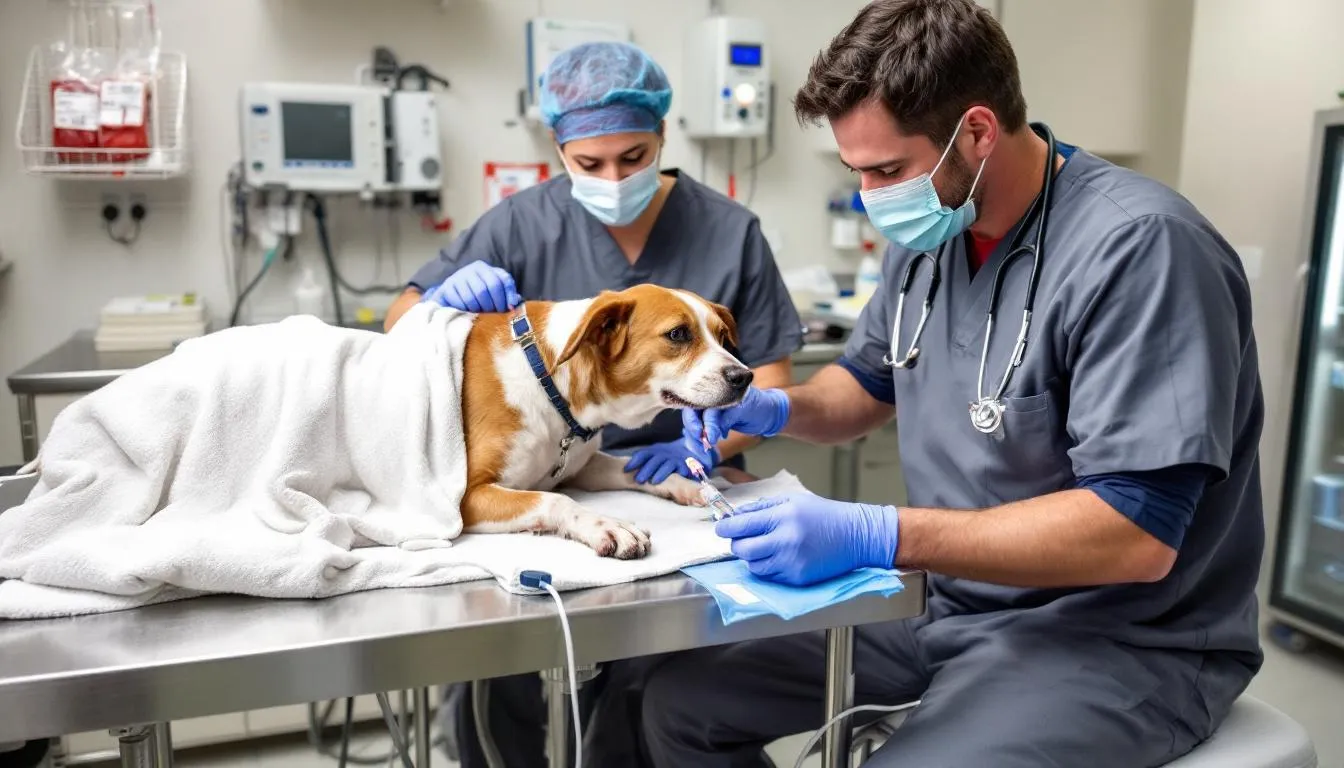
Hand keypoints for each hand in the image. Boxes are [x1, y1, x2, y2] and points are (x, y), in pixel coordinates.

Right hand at [420, 261, 521, 312]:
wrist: (452, 295)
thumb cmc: (478, 294)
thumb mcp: (494, 290)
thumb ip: (507, 293)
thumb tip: (514, 303)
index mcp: (484, 268)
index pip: (500, 281)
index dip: (506, 297)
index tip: (507, 309)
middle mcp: (471, 269)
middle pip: (486, 289)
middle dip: (492, 306)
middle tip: (493, 315)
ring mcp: (458, 278)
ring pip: (472, 297)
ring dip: (479, 310)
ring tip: (481, 315)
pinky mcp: (447, 288)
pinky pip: (460, 302)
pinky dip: (466, 310)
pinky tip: (469, 313)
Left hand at [624, 439, 717, 485]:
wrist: (691, 450)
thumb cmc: (667, 456)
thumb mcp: (655, 455)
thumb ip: (643, 460)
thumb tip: (625, 468)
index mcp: (655, 451)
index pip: (643, 454)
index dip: (635, 461)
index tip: (626, 469)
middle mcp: (665, 454)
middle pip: (654, 460)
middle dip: (646, 470)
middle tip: (638, 480)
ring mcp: (676, 460)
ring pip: (667, 466)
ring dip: (660, 473)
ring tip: (654, 481)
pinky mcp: (686, 466)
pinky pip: (682, 470)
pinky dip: (678, 475)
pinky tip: (673, 482)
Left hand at [682, 387, 789, 448]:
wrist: (770, 411)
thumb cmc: (743, 416)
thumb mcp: (722, 422)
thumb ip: (707, 427)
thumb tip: (693, 440)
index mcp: (711, 395)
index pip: (691, 405)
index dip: (689, 422)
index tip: (691, 437)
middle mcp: (718, 392)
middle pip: (696, 406)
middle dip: (693, 426)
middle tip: (698, 440)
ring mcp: (730, 396)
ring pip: (709, 411)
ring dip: (707, 429)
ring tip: (709, 441)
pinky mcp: (741, 404)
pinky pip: (726, 417)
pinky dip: (720, 429)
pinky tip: (722, 436)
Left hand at [714, 493, 898, 585]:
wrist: (855, 535)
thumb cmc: (823, 514)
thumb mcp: (792, 500)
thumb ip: (761, 508)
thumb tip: (734, 515)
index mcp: (782, 516)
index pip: (740, 526)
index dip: (725, 528)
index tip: (722, 529)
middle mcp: (785, 539)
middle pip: (742, 549)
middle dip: (737, 544)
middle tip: (743, 539)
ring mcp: (791, 561)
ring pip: (753, 566)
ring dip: (752, 558)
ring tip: (765, 547)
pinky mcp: (797, 577)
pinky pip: (770, 575)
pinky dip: (769, 567)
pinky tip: (780, 556)